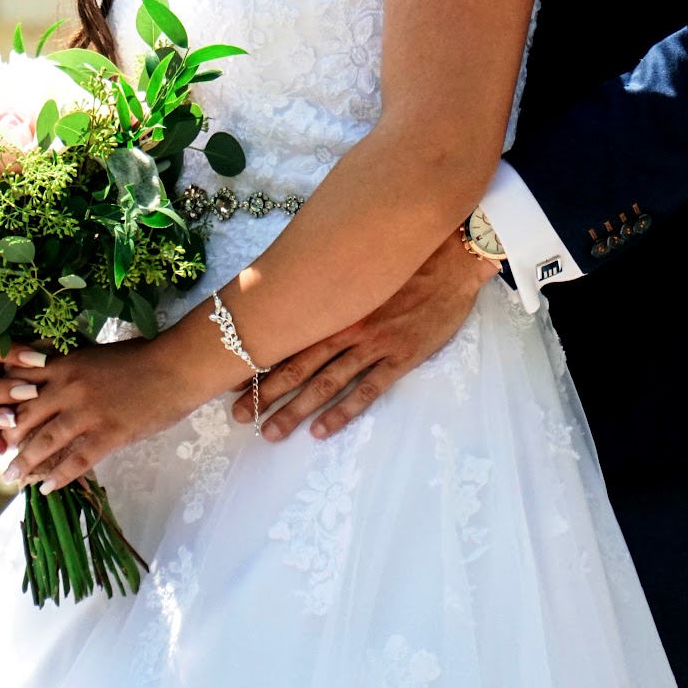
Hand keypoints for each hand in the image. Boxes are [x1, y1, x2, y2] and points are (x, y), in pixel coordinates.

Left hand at [0, 335, 194, 491]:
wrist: (176, 366)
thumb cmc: (143, 357)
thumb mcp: (99, 355)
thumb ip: (74, 369)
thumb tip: (55, 386)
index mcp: (68, 364)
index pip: (22, 384)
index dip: (7, 403)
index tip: (1, 418)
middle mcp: (70, 387)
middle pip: (26, 416)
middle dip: (10, 437)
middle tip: (0, 453)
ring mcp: (89, 412)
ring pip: (45, 441)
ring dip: (25, 462)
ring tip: (12, 477)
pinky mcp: (109, 433)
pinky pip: (76, 460)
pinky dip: (59, 477)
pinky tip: (46, 488)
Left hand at [234, 230, 497, 442]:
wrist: (454, 256)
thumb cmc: (406, 255)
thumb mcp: (362, 261)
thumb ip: (332, 278)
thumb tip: (299, 288)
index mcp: (335, 300)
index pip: (288, 334)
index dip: (260, 358)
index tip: (233, 380)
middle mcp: (348, 324)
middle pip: (299, 364)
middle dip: (267, 393)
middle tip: (241, 417)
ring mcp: (374, 343)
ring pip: (326, 382)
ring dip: (297, 410)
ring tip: (271, 433)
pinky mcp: (401, 357)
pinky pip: (367, 390)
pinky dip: (342, 412)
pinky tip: (321, 431)